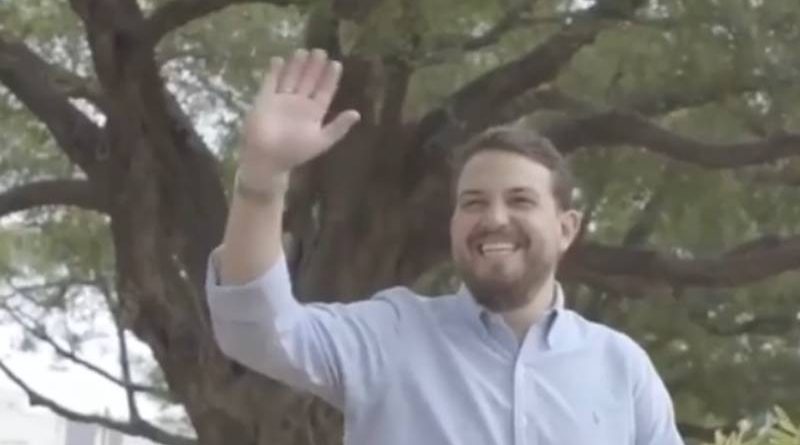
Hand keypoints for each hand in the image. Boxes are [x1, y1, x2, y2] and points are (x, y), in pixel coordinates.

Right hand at [240, 49, 359, 183]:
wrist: (267, 160)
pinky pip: (270, 82)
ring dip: (296, 65)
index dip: (330, 78)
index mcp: (313, 113)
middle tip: (320, 51)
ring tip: (303, 51)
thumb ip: (338, 127)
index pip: (324, 91)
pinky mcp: (264, 100)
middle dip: (314, 67)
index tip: (336, 64)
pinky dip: (274, 72)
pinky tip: (279, 60)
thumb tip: (357, 114)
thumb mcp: (321, 141)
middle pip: (309, 81)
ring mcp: (281, 100)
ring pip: (291, 78)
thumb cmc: (294, 152)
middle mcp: (299, 104)